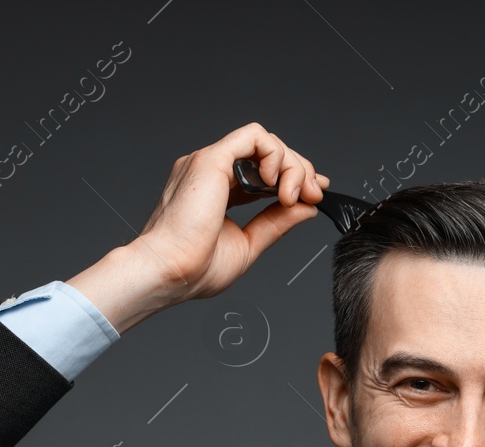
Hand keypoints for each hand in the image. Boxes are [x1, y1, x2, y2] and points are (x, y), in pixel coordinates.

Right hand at [68, 122, 328, 331]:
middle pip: (268, 153)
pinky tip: (277, 183)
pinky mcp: (212, 158)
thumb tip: (306, 208)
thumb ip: (277, 222)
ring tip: (293, 196)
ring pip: (265, 143)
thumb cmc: (195, 268)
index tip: (315, 194)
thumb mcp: (250, 244)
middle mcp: (213, 172)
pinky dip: (276, 154)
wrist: (170, 272)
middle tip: (313, 195)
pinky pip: (254, 136)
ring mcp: (211, 162)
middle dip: (300, 171)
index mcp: (218, 191)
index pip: (263, 172)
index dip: (293, 177)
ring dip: (292, 165)